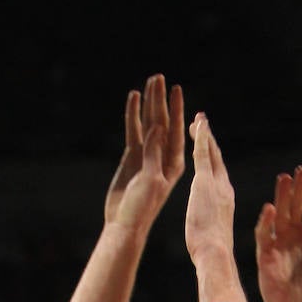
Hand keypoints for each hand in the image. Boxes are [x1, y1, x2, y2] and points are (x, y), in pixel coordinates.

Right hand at [105, 74, 184, 231]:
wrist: (125, 223)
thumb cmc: (142, 208)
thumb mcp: (151, 181)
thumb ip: (153, 155)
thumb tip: (157, 129)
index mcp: (174, 164)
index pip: (176, 131)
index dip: (177, 110)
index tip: (177, 90)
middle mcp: (163, 157)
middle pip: (163, 123)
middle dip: (162, 101)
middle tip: (160, 78)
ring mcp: (148, 156)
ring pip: (149, 124)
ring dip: (149, 104)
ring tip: (149, 82)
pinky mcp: (133, 158)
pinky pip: (134, 131)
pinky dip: (134, 115)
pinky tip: (133, 99)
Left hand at [185, 113, 234, 261]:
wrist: (215, 254)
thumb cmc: (211, 253)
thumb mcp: (211, 237)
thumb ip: (211, 228)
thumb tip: (208, 236)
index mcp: (226, 201)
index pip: (219, 176)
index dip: (214, 162)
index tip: (209, 150)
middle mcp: (225, 189)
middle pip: (218, 161)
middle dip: (211, 143)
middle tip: (204, 127)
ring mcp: (217, 185)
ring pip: (211, 153)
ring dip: (205, 135)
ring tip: (198, 120)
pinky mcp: (205, 183)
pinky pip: (203, 154)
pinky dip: (201, 138)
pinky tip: (197, 124)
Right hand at [256, 167, 301, 301]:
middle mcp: (294, 239)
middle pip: (296, 209)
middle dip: (299, 190)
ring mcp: (279, 245)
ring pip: (280, 216)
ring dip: (282, 198)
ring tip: (285, 178)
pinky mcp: (265, 255)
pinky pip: (264, 235)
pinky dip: (266, 222)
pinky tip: (271, 207)